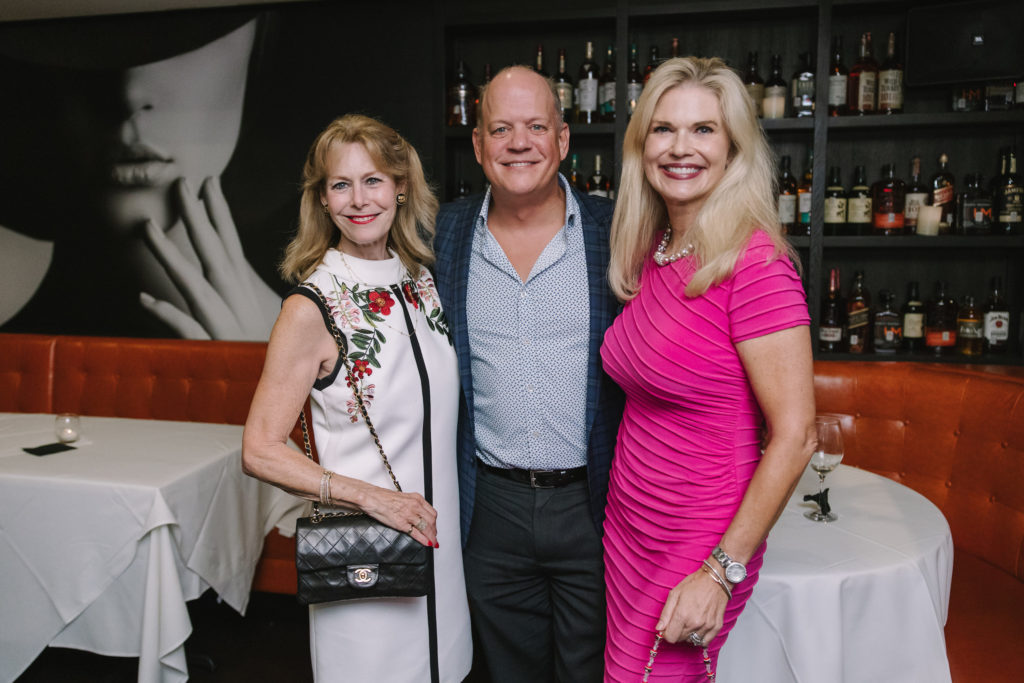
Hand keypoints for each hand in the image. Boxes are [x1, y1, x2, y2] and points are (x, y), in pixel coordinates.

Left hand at [140, 176, 280, 339]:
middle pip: (212, 251)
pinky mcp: (208, 342)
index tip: (208, 184)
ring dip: (169, 255)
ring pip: (191, 281)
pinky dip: (165, 312)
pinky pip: (184, 326)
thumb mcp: (263, 312)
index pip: (230, 241)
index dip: (218, 211)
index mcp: (243, 287)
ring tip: (148, 229)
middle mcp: (232, 298)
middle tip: (180, 186)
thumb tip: (233, 272)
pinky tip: (143, 299)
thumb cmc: (269, 347)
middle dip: (196, 217)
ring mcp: (219, 319)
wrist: (279, 381)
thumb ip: (245, 290)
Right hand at [359, 487, 439, 547]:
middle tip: (434, 537)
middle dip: (434, 531)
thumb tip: (419, 513)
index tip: (434, 527)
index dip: (435, 522)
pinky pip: (416, 533)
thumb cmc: (384, 498)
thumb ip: (413, 505)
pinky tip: (426, 543)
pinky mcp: (401, 523)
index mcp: (416, 498)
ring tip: (432, 542)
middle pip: (432, 521)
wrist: (372, 498)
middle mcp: (414, 506)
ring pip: (426, 528)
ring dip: (431, 537)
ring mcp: (408, 515)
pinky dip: (424, 540)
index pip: (431, 512)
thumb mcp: (404, 498)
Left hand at [656, 566, 728, 645]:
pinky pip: (705, 642)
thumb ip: (665, 614)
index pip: (671, 637)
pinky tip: (698, 628)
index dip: (667, 633)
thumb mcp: (674, 594)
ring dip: (688, 635)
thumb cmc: (695, 584)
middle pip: (680, 640)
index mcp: (683, 614)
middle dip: (677, 632)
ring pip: (692, 641)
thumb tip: (659, 628)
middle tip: (679, 620)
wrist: (715, 580)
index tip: (668, 628)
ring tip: (690, 622)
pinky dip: (700, 638)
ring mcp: (707, 626)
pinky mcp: (716, 627)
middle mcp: (695, 623)